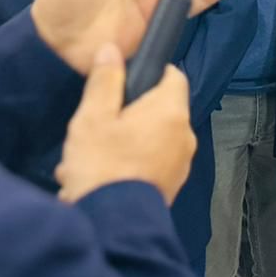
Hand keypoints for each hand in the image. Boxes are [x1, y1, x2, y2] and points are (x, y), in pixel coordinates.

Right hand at [56, 43, 195, 204]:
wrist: (112, 226)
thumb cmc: (102, 166)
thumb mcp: (93, 117)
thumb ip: (105, 80)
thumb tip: (112, 50)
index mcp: (171, 111)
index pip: (174, 75)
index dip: (151, 73)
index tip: (126, 81)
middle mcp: (184, 135)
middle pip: (160, 109)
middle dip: (130, 112)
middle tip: (98, 124)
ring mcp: (180, 163)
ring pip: (152, 139)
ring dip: (125, 141)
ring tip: (90, 156)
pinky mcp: (170, 186)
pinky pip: (151, 163)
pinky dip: (130, 164)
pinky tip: (100, 175)